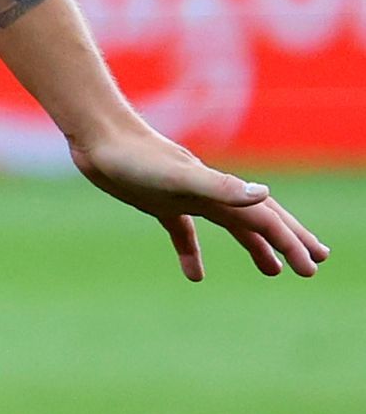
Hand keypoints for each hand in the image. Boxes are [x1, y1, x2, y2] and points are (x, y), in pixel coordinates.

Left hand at [69, 121, 328, 283]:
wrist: (98, 137)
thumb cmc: (135, 157)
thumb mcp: (178, 176)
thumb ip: (219, 186)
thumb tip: (264, 194)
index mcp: (219, 191)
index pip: (266, 221)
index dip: (291, 244)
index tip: (311, 268)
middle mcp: (208, 193)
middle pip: (259, 221)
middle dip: (288, 242)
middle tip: (313, 265)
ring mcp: (185, 198)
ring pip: (231, 226)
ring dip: (255, 246)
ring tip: (273, 271)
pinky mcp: (158, 203)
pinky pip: (184, 232)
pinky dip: (192, 253)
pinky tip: (195, 276)